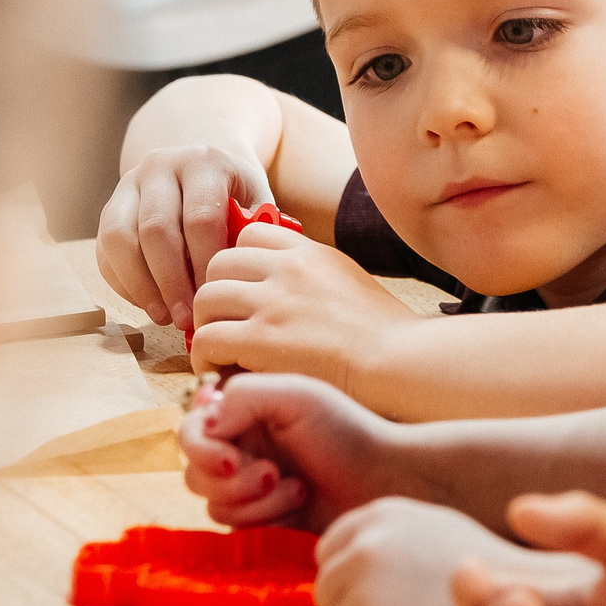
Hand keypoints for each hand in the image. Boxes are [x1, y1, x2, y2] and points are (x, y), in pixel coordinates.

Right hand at [99, 143, 271, 332]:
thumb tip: (243, 281)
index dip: (204, 265)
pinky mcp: (110, 207)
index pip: (200, 218)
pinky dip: (124, 282)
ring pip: (121, 238)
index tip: (213, 298)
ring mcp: (129, 185)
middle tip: (185, 319)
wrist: (201, 167)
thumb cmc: (235, 195)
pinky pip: (106, 249)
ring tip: (164, 317)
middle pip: (156, 230)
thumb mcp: (255, 203)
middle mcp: (161, 167)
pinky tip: (148, 303)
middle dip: (170, 282)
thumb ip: (252, 236)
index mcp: (203, 163)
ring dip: (141, 286)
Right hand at [176, 371, 409, 529]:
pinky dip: (265, 518)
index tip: (231, 459)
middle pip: (194, 474)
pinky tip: (298, 506)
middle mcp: (241, 450)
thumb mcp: (296, 396)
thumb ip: (243, 396)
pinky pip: (236, 529)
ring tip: (297, 489)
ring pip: (214, 506)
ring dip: (254, 501)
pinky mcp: (262, 521)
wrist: (385, 480)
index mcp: (243, 415)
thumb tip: (206, 424)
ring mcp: (250, 489)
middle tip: (274, 474)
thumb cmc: (346, 432)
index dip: (201, 449)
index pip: (191, 431)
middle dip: (232, 481)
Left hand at [190, 226, 419, 392]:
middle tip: (225, 324)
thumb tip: (283, 294)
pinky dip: (204, 357)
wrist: (401, 362)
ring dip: (207, 325)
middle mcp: (287, 268)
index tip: (242, 292)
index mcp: (310, 252)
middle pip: (218, 263)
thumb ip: (314, 279)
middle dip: (216, 295)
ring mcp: (273, 302)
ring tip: (220, 351)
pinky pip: (206, 338)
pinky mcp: (261, 339)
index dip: (238, 265)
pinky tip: (219, 371)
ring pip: (206, 298)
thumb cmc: (386, 337)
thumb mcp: (350, 283)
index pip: (250, 234)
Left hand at [317, 497, 599, 605]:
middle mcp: (364, 548)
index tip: (383, 594)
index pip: (329, 551)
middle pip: (328, 590)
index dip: (352, 577)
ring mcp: (365, 592)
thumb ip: (386, 535)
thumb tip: (339, 554)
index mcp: (378, 515)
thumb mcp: (433, 527)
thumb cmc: (486, 570)